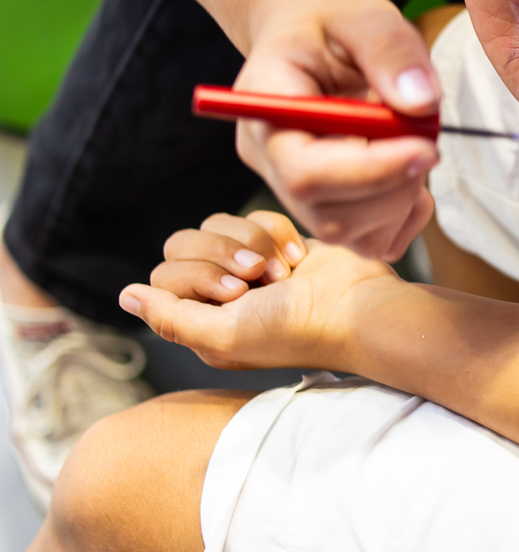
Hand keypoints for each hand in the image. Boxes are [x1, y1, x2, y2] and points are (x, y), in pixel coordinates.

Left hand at [121, 211, 398, 370]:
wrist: (359, 306)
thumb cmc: (296, 329)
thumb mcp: (223, 335)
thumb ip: (169, 317)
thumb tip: (126, 295)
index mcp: (201, 321)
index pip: (164, 276)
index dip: (198, 276)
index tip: (238, 294)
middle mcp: (220, 293)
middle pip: (183, 243)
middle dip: (224, 253)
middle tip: (259, 278)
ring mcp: (249, 265)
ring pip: (217, 224)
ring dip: (253, 243)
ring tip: (284, 270)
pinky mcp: (278, 242)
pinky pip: (254, 216)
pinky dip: (276, 232)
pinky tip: (298, 257)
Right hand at [235, 0, 439, 260]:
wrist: (311, 30)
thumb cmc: (330, 18)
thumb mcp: (361, 13)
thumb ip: (390, 51)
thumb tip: (421, 103)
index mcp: (265, 110)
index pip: (305, 171)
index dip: (370, 172)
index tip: (426, 148)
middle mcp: (270, 160)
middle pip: (329, 215)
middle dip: (395, 187)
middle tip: (428, 139)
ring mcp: (296, 192)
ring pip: (353, 235)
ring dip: (401, 199)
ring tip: (414, 143)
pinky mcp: (328, 207)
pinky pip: (371, 240)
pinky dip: (404, 216)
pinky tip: (410, 172)